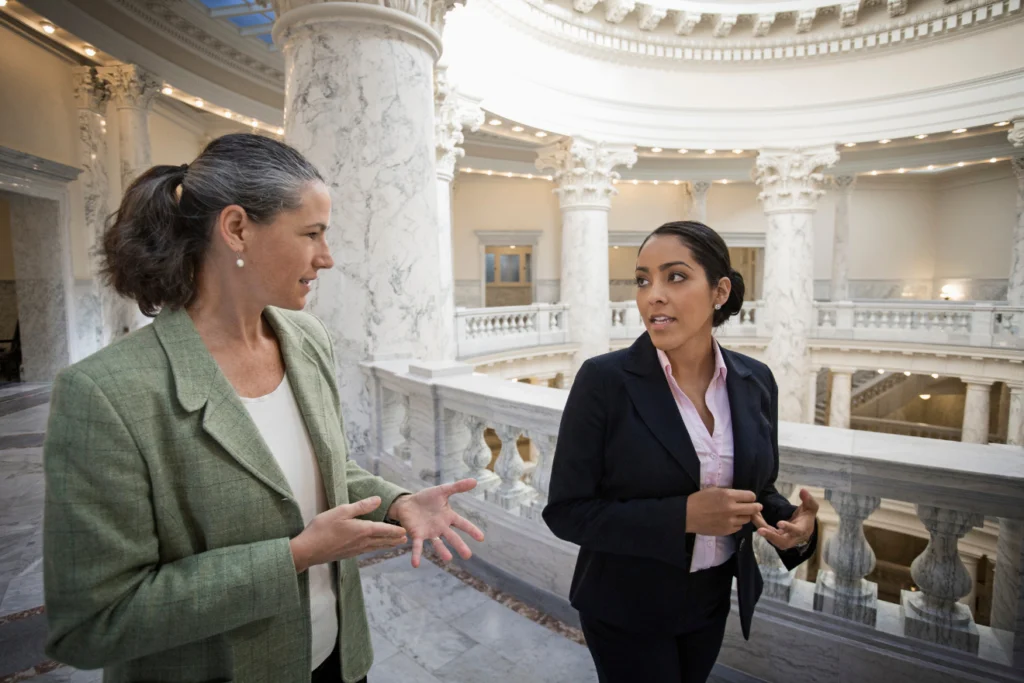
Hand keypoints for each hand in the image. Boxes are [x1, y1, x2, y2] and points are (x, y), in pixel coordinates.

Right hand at [289, 496, 407, 572]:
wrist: (308, 550)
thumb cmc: (323, 528)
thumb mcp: (342, 511)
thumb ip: (361, 506)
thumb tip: (378, 500)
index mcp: (363, 530)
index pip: (384, 529)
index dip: (395, 530)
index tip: (406, 531)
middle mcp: (362, 542)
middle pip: (382, 541)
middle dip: (394, 539)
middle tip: (406, 539)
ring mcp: (355, 550)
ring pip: (375, 547)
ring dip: (386, 545)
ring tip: (394, 544)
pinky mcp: (348, 554)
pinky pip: (366, 550)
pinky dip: (375, 548)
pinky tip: (373, 548)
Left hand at [386, 479, 485, 567]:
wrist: (407, 503)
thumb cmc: (426, 498)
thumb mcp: (442, 491)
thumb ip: (458, 487)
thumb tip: (475, 481)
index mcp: (448, 517)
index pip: (462, 524)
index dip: (471, 530)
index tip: (481, 538)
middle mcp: (441, 527)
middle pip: (452, 537)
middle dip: (460, 546)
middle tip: (468, 555)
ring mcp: (429, 533)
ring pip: (438, 544)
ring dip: (442, 551)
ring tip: (448, 559)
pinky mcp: (417, 535)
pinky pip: (418, 546)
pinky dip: (416, 555)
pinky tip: (416, 564)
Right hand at [685, 488, 762, 535]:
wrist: (687, 515)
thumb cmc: (699, 499)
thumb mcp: (715, 490)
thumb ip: (730, 493)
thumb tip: (742, 497)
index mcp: (728, 495)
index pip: (751, 496)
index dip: (751, 497)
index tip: (749, 498)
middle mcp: (732, 508)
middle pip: (754, 509)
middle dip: (755, 507)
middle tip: (755, 507)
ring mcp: (730, 521)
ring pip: (747, 519)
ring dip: (744, 516)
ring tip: (738, 514)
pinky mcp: (727, 530)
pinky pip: (739, 527)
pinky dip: (737, 524)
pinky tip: (730, 520)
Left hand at [753, 488, 818, 550]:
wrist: (804, 529)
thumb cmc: (807, 517)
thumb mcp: (811, 508)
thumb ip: (808, 500)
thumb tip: (803, 491)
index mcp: (802, 530)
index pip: (796, 531)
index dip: (788, 528)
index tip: (780, 523)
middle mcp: (792, 538)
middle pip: (782, 541)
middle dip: (770, 536)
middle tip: (760, 530)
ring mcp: (783, 539)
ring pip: (771, 537)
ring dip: (761, 528)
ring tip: (753, 516)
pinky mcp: (776, 537)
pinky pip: (767, 532)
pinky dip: (760, 524)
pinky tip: (754, 515)